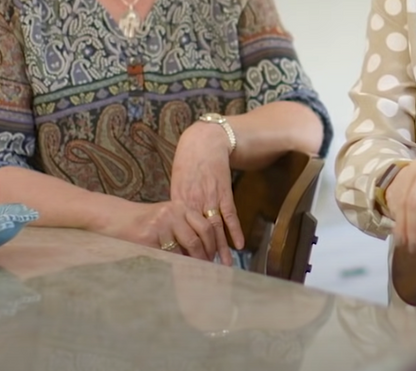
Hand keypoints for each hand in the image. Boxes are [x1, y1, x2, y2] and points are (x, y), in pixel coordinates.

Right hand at [103, 199, 217, 261]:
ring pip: (182, 250)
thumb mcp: (168, 216)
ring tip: (193, 273)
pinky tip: (175, 271)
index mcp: (181, 207)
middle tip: (207, 270)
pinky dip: (173, 265)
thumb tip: (205, 251)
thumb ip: (185, 227)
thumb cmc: (145, 221)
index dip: (212, 245)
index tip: (215, 258)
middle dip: (203, 257)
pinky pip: (165, 256)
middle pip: (196, 240)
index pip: (205, 227)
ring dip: (190, 264)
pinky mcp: (148, 237)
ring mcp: (160, 225)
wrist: (115, 217)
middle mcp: (173, 214)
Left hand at [171, 120, 243, 264]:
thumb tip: (178, 223)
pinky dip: (234, 230)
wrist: (204, 141)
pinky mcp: (223, 192)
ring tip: (224, 266)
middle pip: (197, 235)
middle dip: (202, 255)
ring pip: (214, 228)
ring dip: (220, 248)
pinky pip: (229, 215)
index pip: (180, 233)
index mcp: (177, 202)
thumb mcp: (177, 183)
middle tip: (206, 274)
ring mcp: (208, 198)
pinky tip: (238, 245)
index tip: (187, 267)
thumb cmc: (188, 162)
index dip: (184, 251)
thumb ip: (178, 204)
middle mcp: (192, 203)